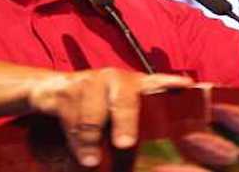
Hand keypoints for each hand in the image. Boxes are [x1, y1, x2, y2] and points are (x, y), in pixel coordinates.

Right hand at [27, 68, 193, 166]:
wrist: (53, 89)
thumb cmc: (93, 105)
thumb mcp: (115, 110)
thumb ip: (136, 125)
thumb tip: (156, 158)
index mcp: (132, 84)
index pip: (156, 82)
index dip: (170, 83)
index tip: (185, 86)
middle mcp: (113, 78)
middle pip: (124, 99)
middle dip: (125, 122)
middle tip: (125, 144)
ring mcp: (90, 81)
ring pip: (93, 111)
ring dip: (91, 138)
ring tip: (92, 160)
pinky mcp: (67, 89)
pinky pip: (71, 115)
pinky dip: (75, 138)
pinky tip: (81, 153)